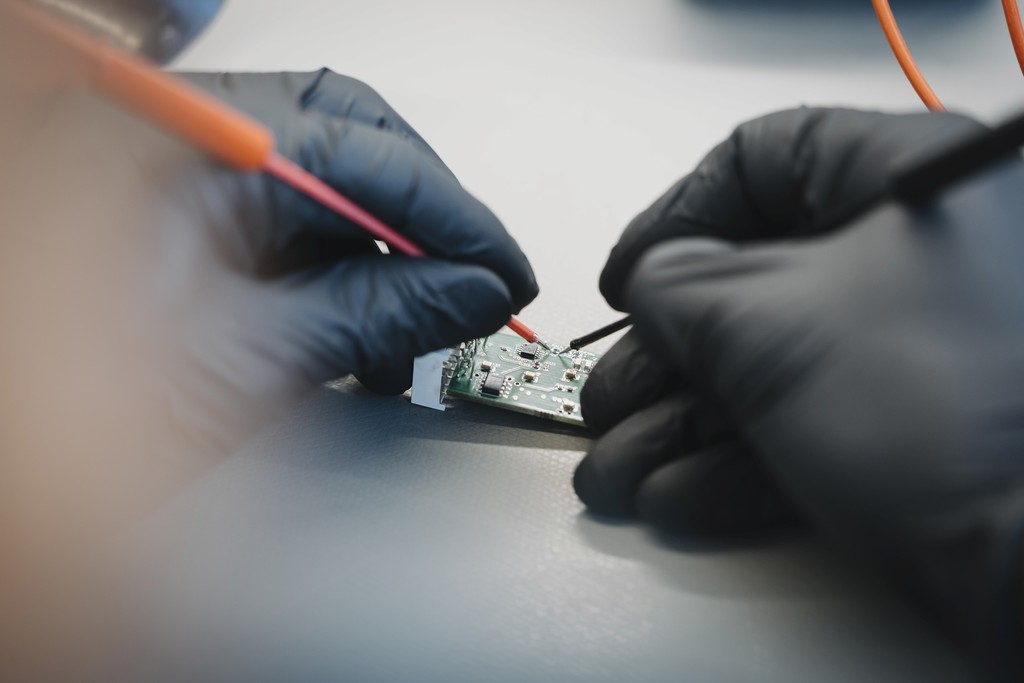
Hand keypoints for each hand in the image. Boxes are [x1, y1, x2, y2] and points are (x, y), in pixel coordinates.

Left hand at [0, 68, 535, 519]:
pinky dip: (329, 270)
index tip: (504, 267)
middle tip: (469, 281)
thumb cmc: (64, 427)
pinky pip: (277, 219)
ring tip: (409, 339)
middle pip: (342, 139)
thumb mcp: (249, 361)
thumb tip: (471, 290)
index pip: (362, 148)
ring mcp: (168, 175)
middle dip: (419, 218)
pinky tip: (353, 336)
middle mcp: (170, 140)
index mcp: (176, 148)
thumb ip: (376, 312)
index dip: (454, 213)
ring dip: (378, 254)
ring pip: (314, 183)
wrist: (8, 489)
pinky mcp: (173, 219)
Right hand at [575, 108, 1023, 676]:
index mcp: (910, 183)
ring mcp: (918, 350)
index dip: (677, 214)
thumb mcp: (768, 321)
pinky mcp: (916, 431)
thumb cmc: (938, 407)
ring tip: (615, 472)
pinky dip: (733, 463)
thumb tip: (651, 280)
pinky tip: (675, 497)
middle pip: (755, 282)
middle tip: (610, 397)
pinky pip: (805, 428)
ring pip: (771, 368)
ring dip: (678, 425)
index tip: (628, 273)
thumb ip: (680, 285)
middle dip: (661, 356)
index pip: (768, 158)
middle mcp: (920, 257)